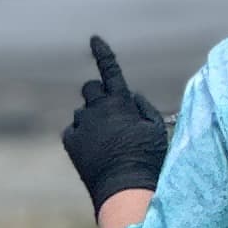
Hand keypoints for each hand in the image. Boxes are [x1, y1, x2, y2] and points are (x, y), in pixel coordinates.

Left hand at [61, 36, 169, 210]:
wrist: (125, 188)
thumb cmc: (147, 159)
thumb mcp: (156, 129)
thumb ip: (142, 107)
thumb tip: (129, 96)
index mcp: (120, 102)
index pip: (110, 71)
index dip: (103, 53)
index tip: (94, 39)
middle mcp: (97, 109)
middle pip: (91, 89)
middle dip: (98, 95)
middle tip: (109, 114)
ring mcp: (82, 125)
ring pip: (82, 112)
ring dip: (92, 120)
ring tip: (107, 143)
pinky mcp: (71, 141)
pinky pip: (73, 130)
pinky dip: (81, 136)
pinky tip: (95, 151)